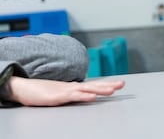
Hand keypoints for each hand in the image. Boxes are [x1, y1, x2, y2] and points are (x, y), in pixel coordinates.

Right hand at [6, 76, 124, 106]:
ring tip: (112, 90)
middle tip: (122, 84)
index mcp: (75, 87)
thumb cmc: (43, 92)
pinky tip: (91, 97)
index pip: (94, 85)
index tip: (120, 84)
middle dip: (109, 85)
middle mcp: (73, 87)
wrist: (25, 88)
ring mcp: (65, 91)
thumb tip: (86, 95)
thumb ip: (73, 94)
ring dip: (100, 89)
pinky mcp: (57, 97)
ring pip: (86, 90)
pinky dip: (83, 96)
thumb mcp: (61, 94)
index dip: (107, 84)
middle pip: (94, 85)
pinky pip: (72, 96)